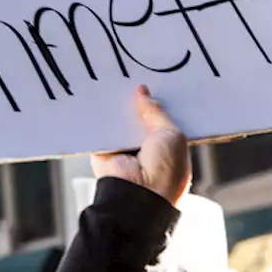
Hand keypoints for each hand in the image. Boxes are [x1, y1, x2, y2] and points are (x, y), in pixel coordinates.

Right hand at [91, 85, 190, 205]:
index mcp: (169, 150)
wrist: (136, 194)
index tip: (156, 82)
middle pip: (141, 119)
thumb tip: (142, 91)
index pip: (164, 121)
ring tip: (117, 81)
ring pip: (122, 122)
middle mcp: (147, 151)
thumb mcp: (170, 134)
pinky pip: (104, 129)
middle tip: (134, 77)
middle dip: (139, 103)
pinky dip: (103, 117)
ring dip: (120, 109)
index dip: (160, 104)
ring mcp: (126, 151)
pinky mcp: (105, 151)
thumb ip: (156, 112)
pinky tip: (102, 97)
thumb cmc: (164, 170)